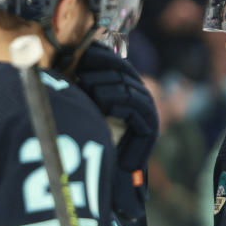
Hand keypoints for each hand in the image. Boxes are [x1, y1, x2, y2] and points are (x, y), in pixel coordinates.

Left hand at [75, 43, 158, 172]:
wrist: (106, 172)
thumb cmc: (92, 138)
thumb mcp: (86, 104)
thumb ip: (86, 83)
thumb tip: (75, 56)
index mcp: (127, 87)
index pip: (117, 62)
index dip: (101, 56)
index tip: (81, 54)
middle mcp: (140, 96)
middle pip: (123, 72)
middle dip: (101, 69)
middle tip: (80, 72)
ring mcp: (147, 110)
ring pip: (128, 88)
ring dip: (106, 85)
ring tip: (86, 88)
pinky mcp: (150, 126)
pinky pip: (136, 108)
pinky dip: (119, 103)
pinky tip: (102, 105)